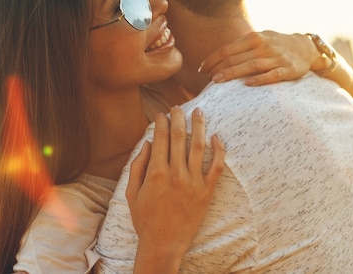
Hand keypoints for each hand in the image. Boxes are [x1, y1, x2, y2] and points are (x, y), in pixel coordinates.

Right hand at [126, 106, 224, 272]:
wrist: (163, 245)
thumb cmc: (145, 220)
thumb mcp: (132, 193)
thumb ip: (138, 165)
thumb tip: (147, 142)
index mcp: (156, 173)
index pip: (160, 138)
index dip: (161, 122)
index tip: (162, 114)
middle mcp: (176, 174)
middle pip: (178, 137)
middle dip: (178, 117)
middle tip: (178, 107)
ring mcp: (194, 182)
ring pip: (199, 146)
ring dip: (199, 126)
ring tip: (198, 111)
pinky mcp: (207, 191)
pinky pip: (217, 166)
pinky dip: (220, 149)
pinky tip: (218, 136)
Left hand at [199, 30, 319, 85]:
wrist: (305, 47)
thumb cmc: (276, 45)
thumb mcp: (259, 39)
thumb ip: (241, 46)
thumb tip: (218, 58)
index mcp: (254, 38)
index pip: (227, 49)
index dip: (213, 59)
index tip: (202, 70)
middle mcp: (263, 46)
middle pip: (236, 58)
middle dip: (219, 68)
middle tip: (208, 79)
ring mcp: (276, 57)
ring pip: (251, 66)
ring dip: (233, 73)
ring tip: (218, 81)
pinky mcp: (288, 69)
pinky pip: (272, 75)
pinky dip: (260, 79)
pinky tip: (248, 84)